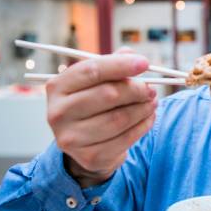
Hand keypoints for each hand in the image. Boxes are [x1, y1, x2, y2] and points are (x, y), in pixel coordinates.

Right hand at [46, 48, 156, 187]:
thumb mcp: (96, 82)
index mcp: (58, 87)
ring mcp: (71, 138)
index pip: (92, 70)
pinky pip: (125, 138)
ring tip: (152, 102)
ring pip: (119, 118)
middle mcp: (58, 112)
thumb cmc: (93, 104)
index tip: (145, 63)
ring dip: (143, 108)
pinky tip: (149, 117)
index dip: (121, 65)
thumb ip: (112, 65)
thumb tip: (131, 54)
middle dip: (136, 89)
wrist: (85, 145)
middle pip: (108, 94)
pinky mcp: (90, 157)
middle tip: (151, 88)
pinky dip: (143, 125)